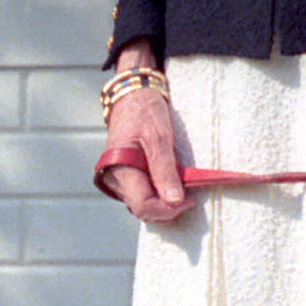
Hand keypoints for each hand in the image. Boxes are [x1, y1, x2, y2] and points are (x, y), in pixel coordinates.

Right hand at [101, 48, 188, 222]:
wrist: (133, 95)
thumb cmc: (144, 112)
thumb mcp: (158, 137)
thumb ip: (165, 170)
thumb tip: (175, 201)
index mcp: (119, 170)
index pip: (143, 206)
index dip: (168, 209)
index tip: (190, 199)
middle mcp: (115, 180)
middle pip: (143, 211)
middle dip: (168, 208)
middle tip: (190, 195)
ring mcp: (119, 180)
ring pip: (144, 206)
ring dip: (165, 203)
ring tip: (183, 187)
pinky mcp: (126, 178)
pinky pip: (143, 195)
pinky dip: (160, 194)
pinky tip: (172, 183)